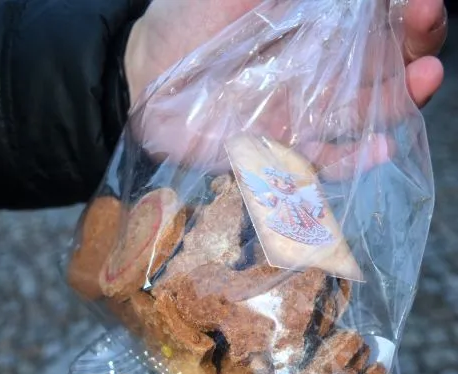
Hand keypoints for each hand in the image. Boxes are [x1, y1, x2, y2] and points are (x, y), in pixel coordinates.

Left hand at [124, 0, 445, 176]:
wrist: (145, 83)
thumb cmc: (186, 23)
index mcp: (317, 24)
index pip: (378, 17)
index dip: (406, 8)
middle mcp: (322, 69)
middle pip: (387, 62)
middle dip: (416, 46)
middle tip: (427, 30)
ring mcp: (306, 112)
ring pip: (369, 110)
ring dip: (403, 98)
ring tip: (425, 79)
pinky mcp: (285, 152)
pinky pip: (329, 160)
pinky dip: (357, 159)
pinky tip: (383, 148)